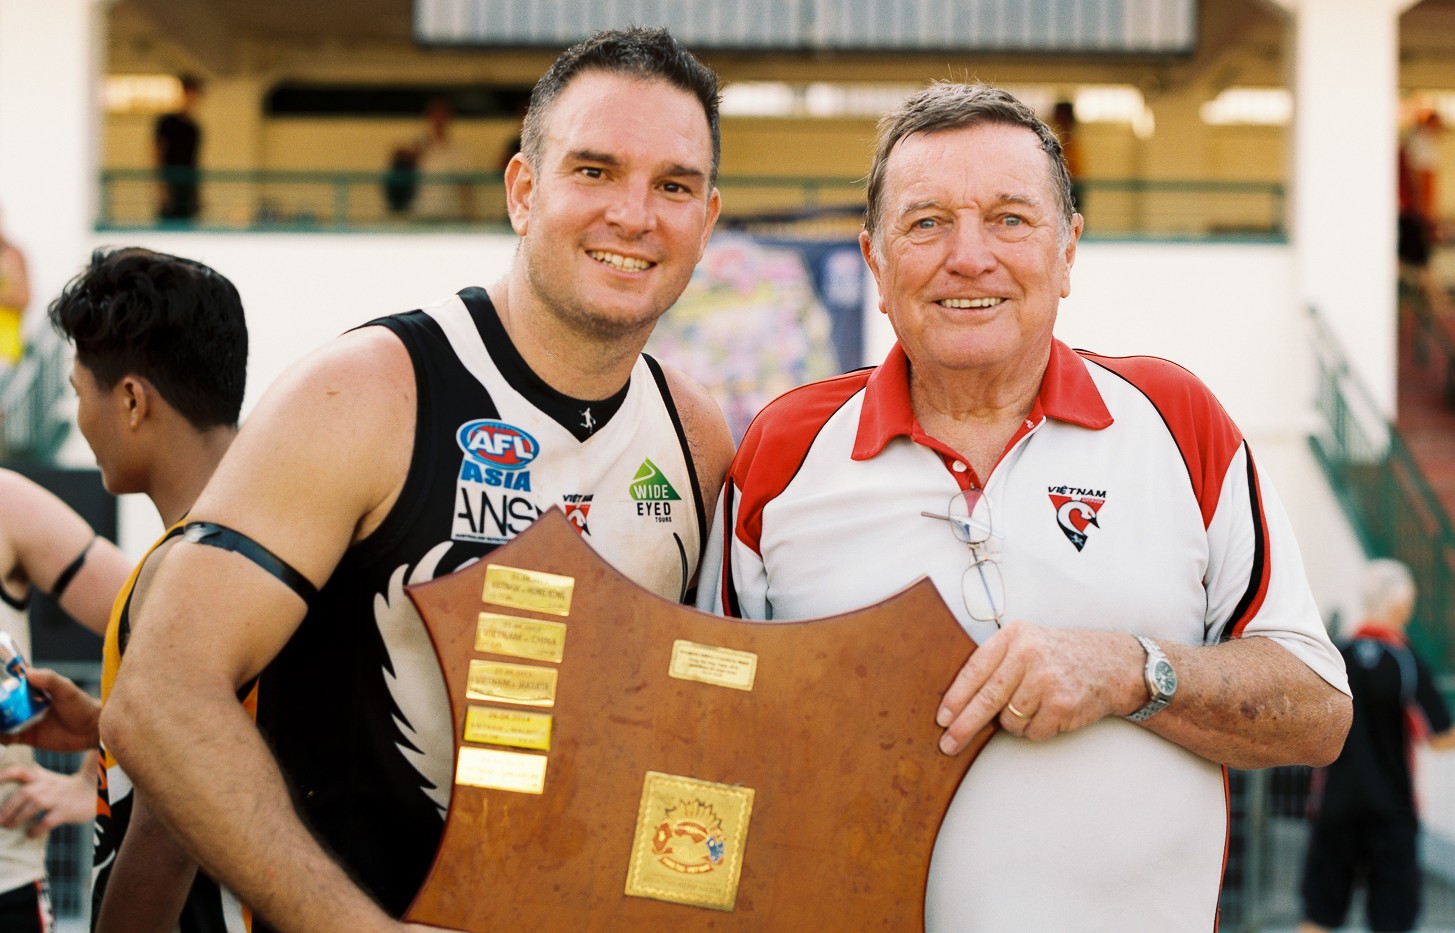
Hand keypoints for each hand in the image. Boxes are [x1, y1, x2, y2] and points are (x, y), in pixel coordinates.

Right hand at [0, 668, 100, 751]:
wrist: (92, 731)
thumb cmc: (82, 706)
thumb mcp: (66, 690)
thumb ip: (49, 680)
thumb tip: (29, 672)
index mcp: (33, 689)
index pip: (10, 683)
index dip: (1, 684)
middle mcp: (25, 704)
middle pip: (3, 703)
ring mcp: (24, 720)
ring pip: (2, 721)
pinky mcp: (26, 737)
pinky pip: (7, 738)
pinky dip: (1, 737)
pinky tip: (4, 737)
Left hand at [0, 763, 94, 837]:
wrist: (93, 792)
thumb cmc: (65, 790)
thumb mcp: (49, 781)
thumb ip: (31, 782)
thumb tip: (6, 794)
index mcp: (41, 777)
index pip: (20, 771)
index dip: (4, 775)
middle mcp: (48, 785)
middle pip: (25, 792)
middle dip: (8, 807)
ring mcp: (58, 798)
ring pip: (35, 804)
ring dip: (19, 817)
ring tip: (10, 826)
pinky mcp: (66, 811)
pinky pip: (48, 820)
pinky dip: (36, 829)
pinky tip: (31, 834)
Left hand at [936, 621, 1143, 752]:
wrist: (1113, 663)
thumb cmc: (1063, 656)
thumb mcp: (1028, 642)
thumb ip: (999, 661)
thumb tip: (960, 700)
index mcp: (1014, 637)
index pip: (975, 670)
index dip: (956, 697)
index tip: (942, 717)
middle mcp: (1029, 655)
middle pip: (987, 699)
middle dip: (964, 726)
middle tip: (948, 743)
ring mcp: (1046, 680)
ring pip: (1010, 720)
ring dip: (1015, 722)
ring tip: (1034, 705)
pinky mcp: (1061, 704)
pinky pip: (1033, 731)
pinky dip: (1037, 729)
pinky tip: (1051, 713)